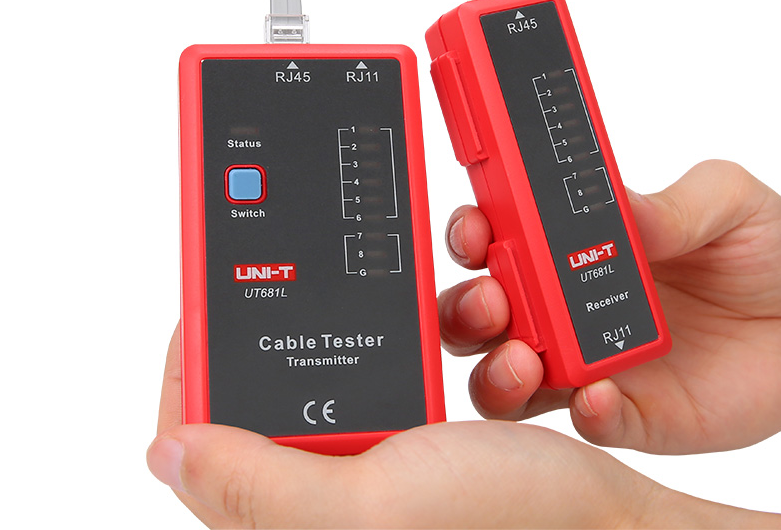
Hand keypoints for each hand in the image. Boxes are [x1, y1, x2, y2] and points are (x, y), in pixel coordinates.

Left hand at [147, 324, 780, 527]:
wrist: (611, 518)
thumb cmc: (515, 526)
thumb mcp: (375, 507)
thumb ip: (263, 486)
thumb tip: (169, 450)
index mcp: (293, 520)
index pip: (199, 446)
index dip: (191, 371)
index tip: (206, 303)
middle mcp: (320, 503)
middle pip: (255, 403)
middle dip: (278, 334)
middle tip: (288, 275)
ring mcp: (363, 475)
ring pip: (320, 383)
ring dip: (347, 332)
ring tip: (379, 300)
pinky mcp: (403, 449)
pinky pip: (374, 379)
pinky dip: (391, 341)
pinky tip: (418, 322)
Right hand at [439, 160, 780, 453]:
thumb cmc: (763, 252)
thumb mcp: (724, 203)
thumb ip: (671, 202)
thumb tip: (615, 205)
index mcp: (572, 244)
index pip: (499, 237)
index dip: (472, 232)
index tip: (478, 227)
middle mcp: (565, 304)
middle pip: (483, 311)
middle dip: (467, 306)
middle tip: (493, 299)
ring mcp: (590, 361)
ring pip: (508, 375)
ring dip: (498, 368)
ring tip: (525, 357)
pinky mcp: (630, 414)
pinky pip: (587, 422)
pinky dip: (583, 414)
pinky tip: (599, 394)